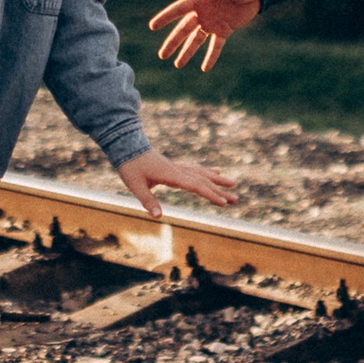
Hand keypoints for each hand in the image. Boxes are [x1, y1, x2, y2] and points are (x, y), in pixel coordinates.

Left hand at [115, 149, 237, 217]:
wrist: (126, 146)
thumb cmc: (130, 166)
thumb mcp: (135, 186)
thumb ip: (147, 200)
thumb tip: (158, 216)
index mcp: (171, 175)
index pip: (195, 186)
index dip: (210, 194)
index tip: (224, 203)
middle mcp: (178, 170)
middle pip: (203, 181)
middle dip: (220, 191)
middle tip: (236, 199)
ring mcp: (178, 167)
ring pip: (202, 173)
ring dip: (218, 180)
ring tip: (233, 183)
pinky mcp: (175, 166)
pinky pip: (195, 169)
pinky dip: (207, 172)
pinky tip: (216, 171)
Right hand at [148, 0, 260, 70]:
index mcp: (201, 0)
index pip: (180, 9)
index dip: (166, 17)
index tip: (153, 26)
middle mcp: (203, 13)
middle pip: (184, 29)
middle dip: (173, 42)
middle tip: (162, 55)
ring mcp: (212, 23)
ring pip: (196, 39)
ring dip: (187, 52)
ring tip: (177, 65)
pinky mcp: (224, 30)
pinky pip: (215, 45)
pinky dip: (211, 56)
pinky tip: (205, 68)